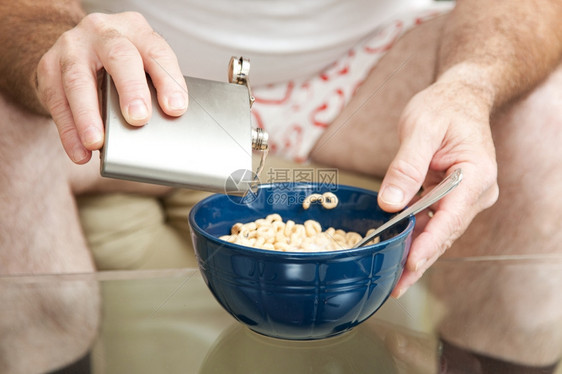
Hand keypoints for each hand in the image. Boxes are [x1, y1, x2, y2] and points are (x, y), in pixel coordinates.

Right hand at [35, 12, 187, 163]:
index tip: (175, 108)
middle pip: (119, 57)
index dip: (168, 80)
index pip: (156, 51)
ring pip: (79, 80)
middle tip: (138, 119)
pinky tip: (80, 150)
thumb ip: (155, 86)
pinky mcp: (48, 67)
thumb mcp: (142, 63)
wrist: (78, 49)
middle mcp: (103, 32)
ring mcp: (72, 47)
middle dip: (130, 89)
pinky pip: (57, 101)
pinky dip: (69, 130)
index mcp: (135, 30)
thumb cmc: (121, 63)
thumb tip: (169, 121)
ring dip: (89, 116)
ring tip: (97, 142)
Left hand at [378, 72, 499, 297]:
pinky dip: (415, 236)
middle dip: (419, 260)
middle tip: (396, 287)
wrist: (460, 98)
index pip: (451, 218)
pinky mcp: (452, 197)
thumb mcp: (421, 128)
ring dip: (416, 253)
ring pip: (438, 231)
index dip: (428, 244)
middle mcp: (475, 192)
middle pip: (444, 233)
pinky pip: (433, 221)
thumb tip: (390, 203)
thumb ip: (406, 166)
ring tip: (394, 278)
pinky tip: (398, 251)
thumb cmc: (444, 107)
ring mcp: (465, 197)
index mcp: (475, 175)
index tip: (411, 266)